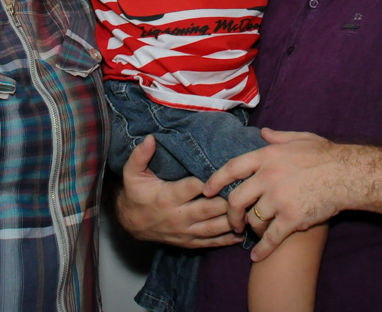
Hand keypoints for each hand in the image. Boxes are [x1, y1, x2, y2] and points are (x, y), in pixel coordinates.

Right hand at [116, 135, 242, 248]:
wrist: (131, 223)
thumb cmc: (136, 194)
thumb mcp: (132, 173)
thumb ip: (139, 156)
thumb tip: (150, 138)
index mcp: (167, 197)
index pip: (191, 187)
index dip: (208, 181)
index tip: (225, 172)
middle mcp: (178, 216)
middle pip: (208, 209)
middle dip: (227, 201)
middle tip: (247, 189)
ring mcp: (185, 231)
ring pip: (213, 228)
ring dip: (233, 220)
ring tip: (250, 210)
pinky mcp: (189, 242)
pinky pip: (210, 242)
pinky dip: (227, 239)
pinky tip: (242, 233)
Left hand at [203, 129, 346, 260]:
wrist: (349, 174)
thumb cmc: (326, 155)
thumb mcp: (300, 138)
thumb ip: (278, 137)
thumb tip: (262, 132)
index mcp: (267, 157)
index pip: (231, 169)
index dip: (215, 181)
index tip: (206, 191)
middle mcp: (268, 178)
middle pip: (236, 199)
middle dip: (230, 215)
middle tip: (233, 222)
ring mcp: (279, 199)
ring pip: (253, 220)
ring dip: (252, 228)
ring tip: (255, 231)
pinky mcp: (292, 218)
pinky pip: (270, 238)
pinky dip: (262, 249)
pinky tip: (257, 256)